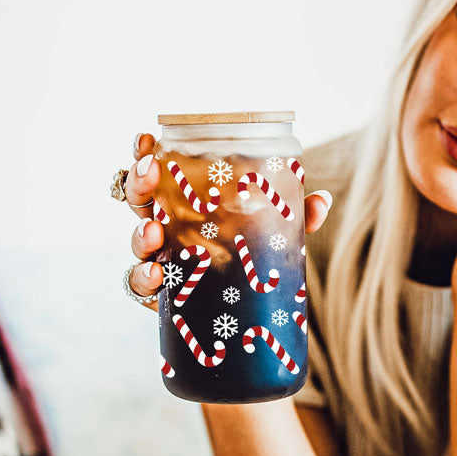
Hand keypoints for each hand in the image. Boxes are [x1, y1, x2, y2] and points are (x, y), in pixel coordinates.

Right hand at [124, 132, 332, 311]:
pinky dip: (144, 277)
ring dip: (139, 231)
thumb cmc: (254, 260)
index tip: (149, 138)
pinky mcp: (162, 293)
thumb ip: (296, 217)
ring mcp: (161, 259)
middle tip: (149, 171)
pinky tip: (157, 274)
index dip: (145, 152)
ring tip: (153, 229)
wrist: (249, 317)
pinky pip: (139, 285)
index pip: (158, 171)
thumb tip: (321, 201)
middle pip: (137, 199)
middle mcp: (166, 227)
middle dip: (138, 182)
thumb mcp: (277, 234)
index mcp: (187, 203)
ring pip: (135, 240)